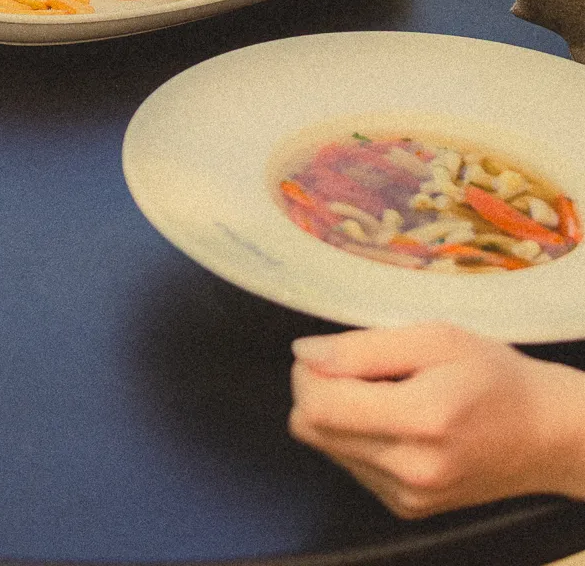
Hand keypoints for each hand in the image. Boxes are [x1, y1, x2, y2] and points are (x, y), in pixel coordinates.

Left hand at [289, 324, 584, 516]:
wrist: (542, 435)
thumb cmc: (492, 375)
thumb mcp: (434, 337)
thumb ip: (363, 348)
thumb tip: (305, 354)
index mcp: (420, 420)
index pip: (318, 406)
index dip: (308, 372)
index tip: (328, 351)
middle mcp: (410, 470)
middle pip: (312, 429)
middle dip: (317, 390)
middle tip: (358, 368)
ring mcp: (408, 497)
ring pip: (326, 449)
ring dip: (338, 416)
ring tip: (386, 395)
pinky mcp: (407, 509)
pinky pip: (351, 466)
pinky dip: (357, 439)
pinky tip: (394, 422)